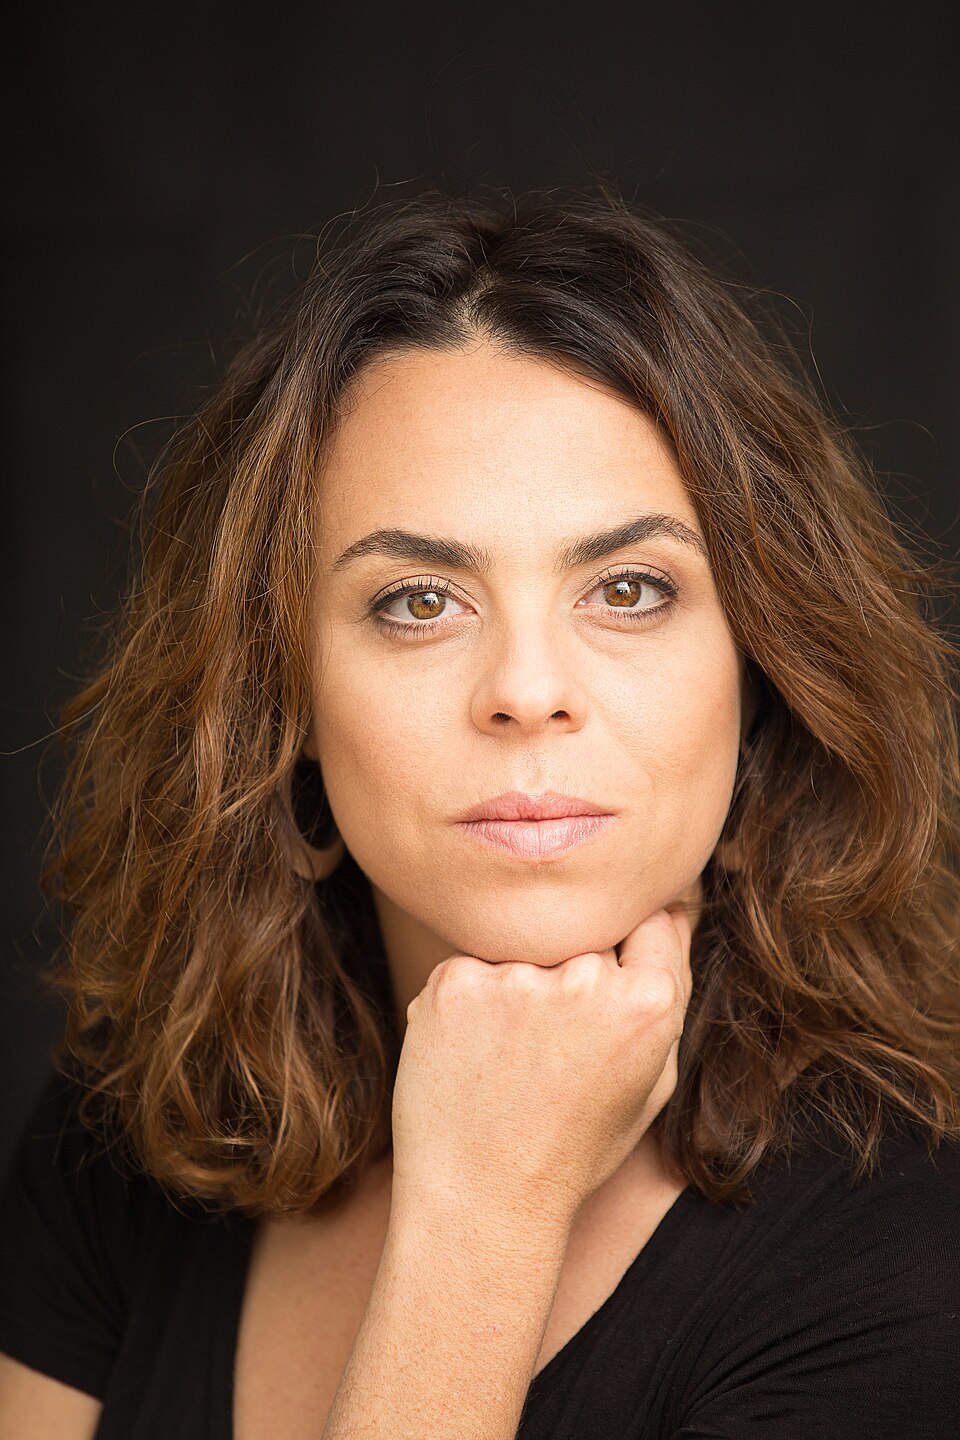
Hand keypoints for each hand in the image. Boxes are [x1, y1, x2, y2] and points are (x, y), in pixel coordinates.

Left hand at [389, 876, 700, 1230]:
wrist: (481, 1204)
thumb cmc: (574, 1146)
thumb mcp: (651, 1081)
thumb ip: (671, 987)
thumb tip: (671, 904)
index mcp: (649, 1002)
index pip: (647, 923)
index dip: (623, 958)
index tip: (599, 997)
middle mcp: (586, 980)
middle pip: (582, 935)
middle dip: (568, 973)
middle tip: (547, 1052)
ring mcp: (516, 979)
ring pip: (522, 949)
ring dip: (514, 988)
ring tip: (508, 1062)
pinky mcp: (455, 983)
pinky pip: (469, 966)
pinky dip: (467, 1004)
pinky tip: (471, 1059)